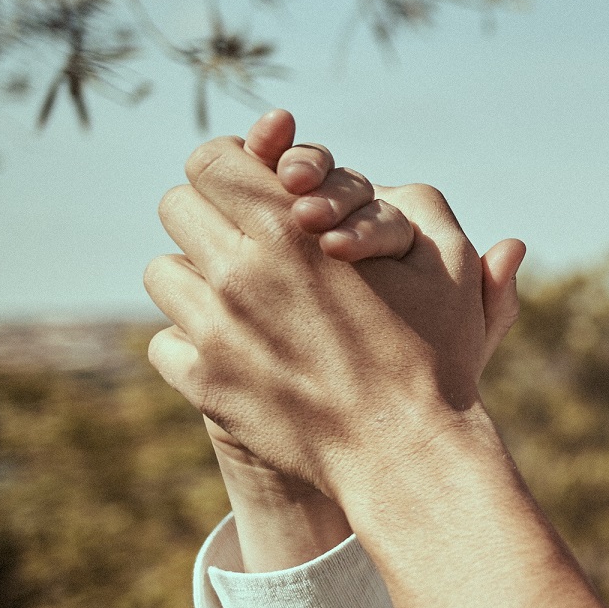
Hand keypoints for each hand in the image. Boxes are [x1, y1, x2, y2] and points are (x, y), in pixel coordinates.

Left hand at [146, 136, 519, 498]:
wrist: (406, 449)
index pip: (214, 159)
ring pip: (162, 273)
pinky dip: (192, 344)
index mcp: (293, 226)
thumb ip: (418, 212)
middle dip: (210, 216)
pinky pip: (164, 340)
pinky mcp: (203, 380)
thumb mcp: (446, 267)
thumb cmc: (436, 354)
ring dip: (195, 279)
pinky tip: (236, 352)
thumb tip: (395, 189)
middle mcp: (242, 269)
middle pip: (177, 206)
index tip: (250, 185)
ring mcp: (215, 327)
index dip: (231, 166)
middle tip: (245, 240)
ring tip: (238, 298)